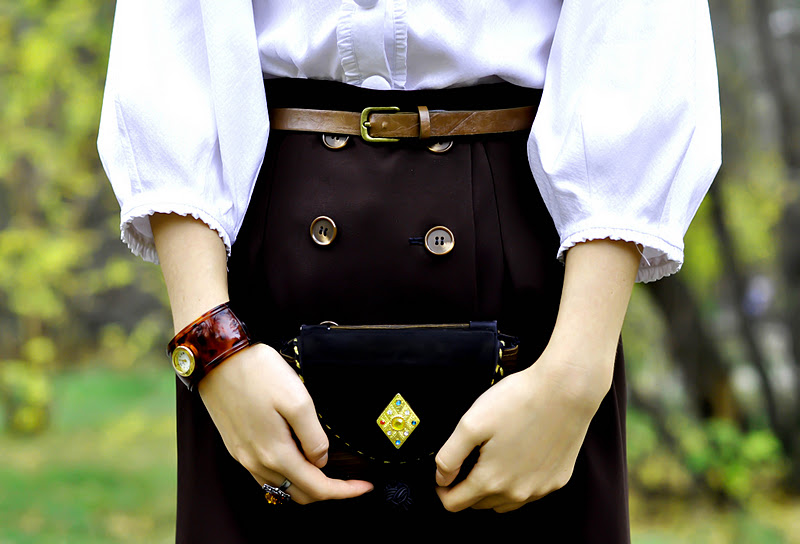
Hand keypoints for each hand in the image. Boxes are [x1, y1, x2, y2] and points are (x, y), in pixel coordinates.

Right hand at [198, 343, 373, 503]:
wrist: (218, 360)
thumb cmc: (258, 373)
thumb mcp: (298, 400)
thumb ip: (313, 436)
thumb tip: (320, 460)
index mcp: (275, 453)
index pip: (317, 488)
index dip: (344, 492)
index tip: (364, 487)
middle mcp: (257, 462)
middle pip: (299, 494)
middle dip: (328, 491)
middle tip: (350, 479)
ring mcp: (244, 457)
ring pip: (281, 487)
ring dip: (307, 485)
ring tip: (327, 469)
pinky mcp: (237, 447)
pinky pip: (265, 475)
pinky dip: (287, 476)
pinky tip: (298, 459)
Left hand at [434, 348, 610, 512]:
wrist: (566, 390)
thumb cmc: (519, 401)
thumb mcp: (471, 423)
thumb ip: (449, 455)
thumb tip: (441, 477)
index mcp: (491, 480)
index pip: (455, 504)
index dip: (442, 489)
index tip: (442, 475)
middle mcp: (517, 493)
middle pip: (479, 504)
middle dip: (467, 486)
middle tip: (469, 457)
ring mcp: (540, 489)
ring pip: (504, 501)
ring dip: (492, 487)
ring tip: (492, 456)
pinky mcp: (558, 479)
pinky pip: (530, 490)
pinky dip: (518, 480)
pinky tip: (518, 454)